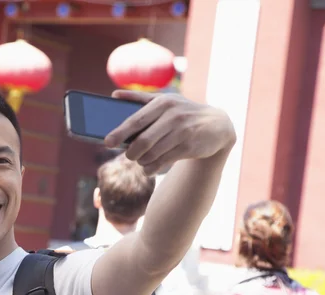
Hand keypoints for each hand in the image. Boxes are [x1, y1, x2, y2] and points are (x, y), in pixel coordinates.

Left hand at [104, 90, 235, 174]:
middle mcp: (173, 115)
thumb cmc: (182, 113)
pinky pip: (163, 162)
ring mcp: (183, 132)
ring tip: (141, 160)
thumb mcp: (164, 101)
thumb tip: (113, 95)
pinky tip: (149, 169)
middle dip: (131, 153)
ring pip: (152, 154)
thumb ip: (139, 98)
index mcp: (162, 102)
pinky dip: (152, 168)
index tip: (107, 143)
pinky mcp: (189, 146)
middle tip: (129, 156)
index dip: (120, 132)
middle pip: (142, 141)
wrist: (217, 125)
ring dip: (142, 161)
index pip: (136, 120)